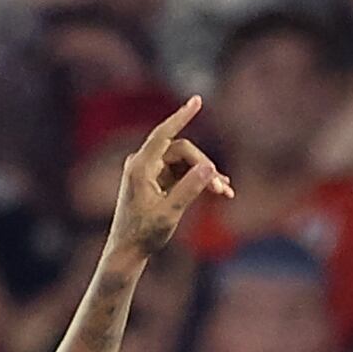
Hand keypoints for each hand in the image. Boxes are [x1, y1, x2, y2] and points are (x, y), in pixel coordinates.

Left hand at [103, 94, 230, 261]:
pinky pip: (181, 172)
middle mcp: (142, 164)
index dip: (181, 116)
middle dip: (204, 166)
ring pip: (184, 162)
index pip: (163, 134)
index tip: (197, 100)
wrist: (127, 251)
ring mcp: (149, 171)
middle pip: (182, 151)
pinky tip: (218, 190)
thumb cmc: (144, 234)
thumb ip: (190, 188)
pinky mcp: (156, 180)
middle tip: (223, 188)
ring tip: (225, 192)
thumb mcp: (170, 213)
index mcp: (140, 167)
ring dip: (204, 174)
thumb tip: (210, 167)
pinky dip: (197, 180)